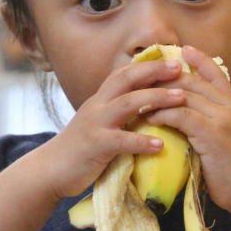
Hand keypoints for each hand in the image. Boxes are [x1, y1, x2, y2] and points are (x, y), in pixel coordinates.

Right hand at [44, 58, 187, 198]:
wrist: (50, 170)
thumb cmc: (81, 149)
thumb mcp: (99, 123)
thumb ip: (119, 114)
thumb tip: (148, 108)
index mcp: (101, 99)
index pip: (124, 73)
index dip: (148, 65)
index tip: (173, 60)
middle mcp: (98, 106)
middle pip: (127, 79)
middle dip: (154, 71)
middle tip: (180, 69)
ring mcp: (95, 124)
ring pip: (127, 103)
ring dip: (156, 98)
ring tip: (180, 99)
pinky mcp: (95, 146)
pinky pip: (121, 141)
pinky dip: (141, 141)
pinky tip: (160, 145)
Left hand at [144, 45, 230, 211]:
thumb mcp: (226, 142)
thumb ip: (212, 126)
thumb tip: (189, 123)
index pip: (217, 75)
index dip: (200, 61)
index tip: (184, 49)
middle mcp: (230, 108)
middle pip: (194, 81)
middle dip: (167, 77)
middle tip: (143, 77)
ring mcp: (222, 119)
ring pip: (185, 95)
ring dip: (159, 95)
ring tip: (138, 96)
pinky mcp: (212, 133)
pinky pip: (181, 115)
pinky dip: (162, 113)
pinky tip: (148, 116)